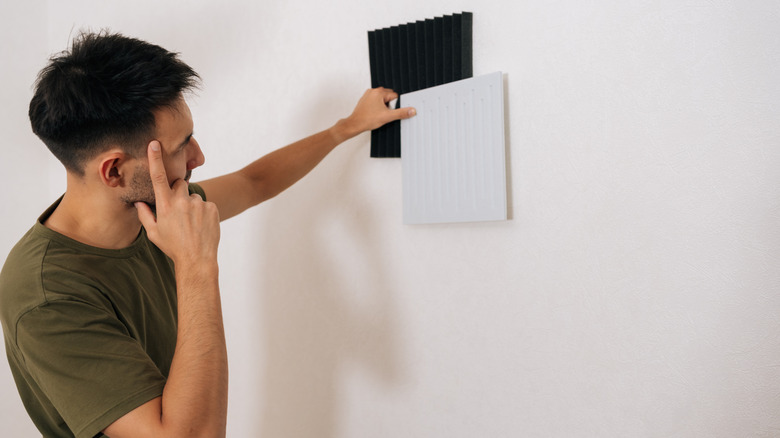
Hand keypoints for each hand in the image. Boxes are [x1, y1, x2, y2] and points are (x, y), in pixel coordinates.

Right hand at [135, 141, 219, 264]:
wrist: (197, 259)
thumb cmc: (173, 247)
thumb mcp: (154, 233)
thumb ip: (145, 215)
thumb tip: (139, 203)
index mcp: (165, 205)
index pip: (158, 177)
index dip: (155, 159)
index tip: (154, 143)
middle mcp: (181, 201)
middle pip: (180, 184)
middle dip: (178, 192)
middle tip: (178, 211)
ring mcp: (198, 204)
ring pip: (193, 197)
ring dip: (191, 205)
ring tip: (191, 224)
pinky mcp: (212, 208)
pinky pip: (206, 204)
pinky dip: (204, 212)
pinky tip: (201, 226)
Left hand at [334, 87, 416, 141]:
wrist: (355, 124)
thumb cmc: (367, 120)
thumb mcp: (388, 117)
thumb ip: (401, 113)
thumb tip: (411, 111)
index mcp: (379, 92)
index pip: (394, 96)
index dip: (393, 106)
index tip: (388, 111)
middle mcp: (373, 91)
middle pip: (388, 97)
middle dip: (388, 105)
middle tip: (383, 113)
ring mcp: (368, 95)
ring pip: (382, 99)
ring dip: (383, 106)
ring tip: (377, 114)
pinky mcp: (365, 100)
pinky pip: (375, 101)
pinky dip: (377, 107)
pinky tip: (374, 114)